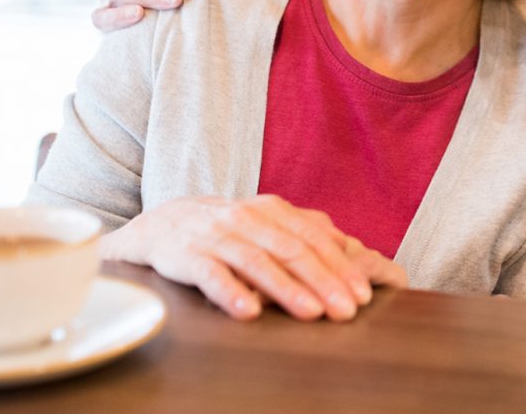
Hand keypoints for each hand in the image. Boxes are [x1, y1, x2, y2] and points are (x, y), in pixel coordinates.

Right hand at [99, 195, 406, 321]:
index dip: (341, 267)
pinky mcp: (187, 256)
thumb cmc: (229, 230)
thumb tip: (363, 253)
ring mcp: (217, 235)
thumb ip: (312, 235)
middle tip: (347, 311)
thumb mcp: (270, 224)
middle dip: (323, 281)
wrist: (161, 225)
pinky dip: (231, 292)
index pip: (315, 239)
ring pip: (258, 262)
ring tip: (311, 314)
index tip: (364, 295)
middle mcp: (248, 218)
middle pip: (293, 250)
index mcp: (274, 210)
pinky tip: (249, 312)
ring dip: (286, 289)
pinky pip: (211, 274)